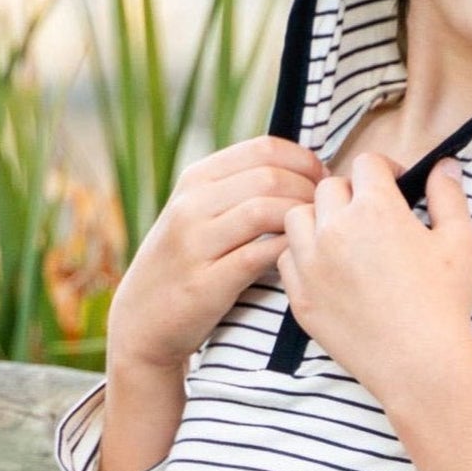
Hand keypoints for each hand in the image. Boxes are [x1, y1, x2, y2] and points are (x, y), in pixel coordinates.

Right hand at [106, 134, 325, 372]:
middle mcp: (191, 205)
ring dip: (302, 218)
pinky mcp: (206, 283)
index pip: (263, 149)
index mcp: (195, 180)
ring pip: (264, 210)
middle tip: (328, 210)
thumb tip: (301, 168)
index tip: (321, 181)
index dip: (304, 161)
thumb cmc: (187, 263)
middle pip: (269, 176)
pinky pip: (259, 255)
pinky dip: (288, 251)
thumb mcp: (199, 214)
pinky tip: (300, 257)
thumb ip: (238, 189)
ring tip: (318, 232)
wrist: (143, 321)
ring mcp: (195, 243)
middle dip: (309, 189)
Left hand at [277, 154, 471, 400]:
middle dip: (352, 194)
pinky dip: (303, 255)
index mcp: (376, 207)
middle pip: (330, 187)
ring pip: (298, 217)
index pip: (367, 163)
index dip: (385, 170)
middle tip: (372, 217)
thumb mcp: (460, 241)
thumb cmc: (444, 301)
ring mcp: (311, 262)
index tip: (396, 188)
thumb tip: (444, 165)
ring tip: (343, 238)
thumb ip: (449, 195)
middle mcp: (335, 228)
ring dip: (319, 219)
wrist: (419, 362)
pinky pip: (287, 257)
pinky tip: (328, 268)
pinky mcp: (299, 294)